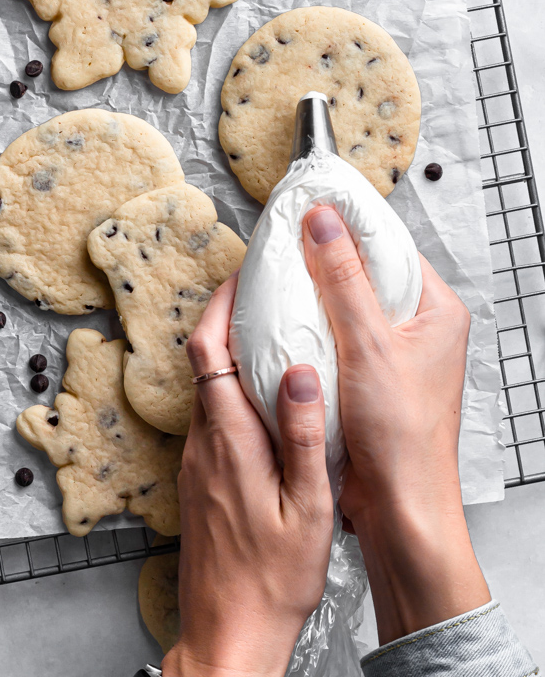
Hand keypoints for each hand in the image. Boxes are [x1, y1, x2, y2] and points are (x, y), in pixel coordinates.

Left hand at [163, 274, 333, 676]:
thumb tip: (303, 372)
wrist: (227, 634)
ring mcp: (196, 462)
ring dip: (231, 357)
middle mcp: (203, 443)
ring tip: (274, 341)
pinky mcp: (199, 480)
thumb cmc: (271, 580)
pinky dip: (232, 393)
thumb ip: (304, 436)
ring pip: (207, 389)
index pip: (208, 351)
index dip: (220, 305)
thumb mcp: (307, 508)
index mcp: (229, 440)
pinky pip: (211, 417)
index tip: (242, 278)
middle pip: (204, 361)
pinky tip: (266, 403)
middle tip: (265, 297)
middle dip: (229, 321)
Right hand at [302, 206, 489, 644]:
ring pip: (347, 305)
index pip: (390, 246)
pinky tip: (282, 319)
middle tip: (284, 236)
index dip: (349, 222)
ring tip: (276, 272)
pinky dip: (310, 327)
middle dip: (325, 256)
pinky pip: (335, 336)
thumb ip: (344, 280)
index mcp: (436, 310)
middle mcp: (418, 327)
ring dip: (314, 293)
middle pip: (367, 273)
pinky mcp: (367, 376)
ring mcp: (392, 352)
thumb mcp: (370, 345)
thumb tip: (323, 220)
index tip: (310, 202)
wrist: (399, 509)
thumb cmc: (403, 436)